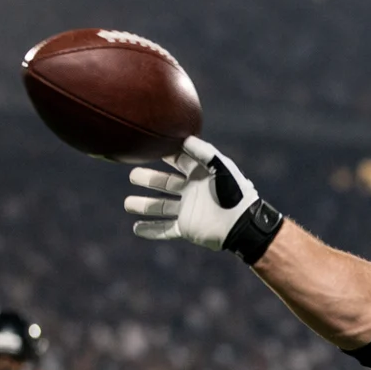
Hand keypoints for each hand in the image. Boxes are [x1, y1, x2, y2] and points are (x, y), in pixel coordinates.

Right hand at [124, 137, 283, 262]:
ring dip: (144, 206)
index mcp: (199, 174)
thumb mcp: (222, 167)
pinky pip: (165, 229)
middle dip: (147, 179)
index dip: (163, 153)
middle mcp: (191, 191)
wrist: (242, 224)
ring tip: (128, 204)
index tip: (147, 146)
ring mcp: (187, 210)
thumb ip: (204, 152)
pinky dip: (151, 230)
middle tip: (132, 175)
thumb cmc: (236, 193)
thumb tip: (183, 139)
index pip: (177, 160)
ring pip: (160, 207)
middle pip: (164, 183)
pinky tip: (136, 229)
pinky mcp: (187, 228)